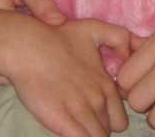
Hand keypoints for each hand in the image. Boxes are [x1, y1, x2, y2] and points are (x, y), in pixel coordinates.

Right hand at [5, 18, 132, 136]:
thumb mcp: (94, 29)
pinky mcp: (61, 122)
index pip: (120, 119)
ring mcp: (80, 112)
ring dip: (87, 134)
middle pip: (106, 131)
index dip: (108, 120)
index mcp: (106, 84)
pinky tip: (68, 130)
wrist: (27, 47)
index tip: (96, 114)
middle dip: (97, 128)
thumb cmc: (58, 38)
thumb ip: (119, 38)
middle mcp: (97, 101)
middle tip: (82, 118)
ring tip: (74, 124)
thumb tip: (128, 57)